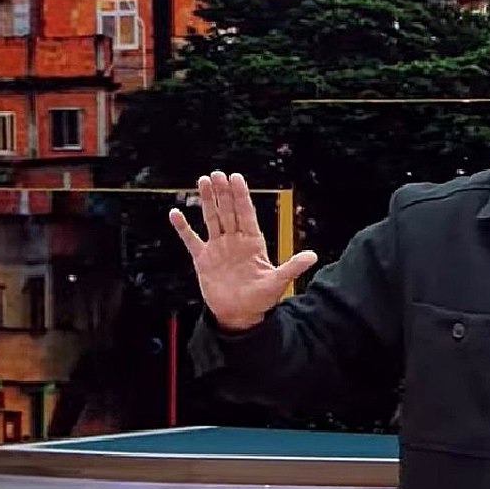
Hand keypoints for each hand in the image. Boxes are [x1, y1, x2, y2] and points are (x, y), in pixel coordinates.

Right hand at [169, 171, 316, 330]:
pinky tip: (175, 213)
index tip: (236, 177)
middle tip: (217, 173)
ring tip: (203, 181)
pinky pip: (191, 240)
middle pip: (228, 211)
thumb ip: (293, 267)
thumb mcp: (278, 282)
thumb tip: (313, 256)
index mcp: (253, 242)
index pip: (246, 214)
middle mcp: (235, 241)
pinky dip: (183, 227)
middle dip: (223, 192)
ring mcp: (218, 248)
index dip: (241, 196)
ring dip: (207, 201)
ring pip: (212, 219)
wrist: (239, 315)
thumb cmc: (260, 299)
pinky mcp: (203, 259)